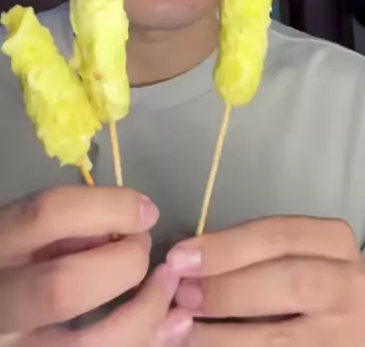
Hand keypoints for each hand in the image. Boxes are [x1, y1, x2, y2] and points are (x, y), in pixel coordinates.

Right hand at [0, 186, 192, 345]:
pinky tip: (163, 327)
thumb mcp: (27, 235)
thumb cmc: (16, 264)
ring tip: (169, 289)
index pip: (49, 215)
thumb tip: (125, 227)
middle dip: (123, 266)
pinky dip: (140, 342)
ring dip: (143, 316)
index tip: (147, 212)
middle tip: (147, 251)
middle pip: (63, 288)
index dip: (110, 208)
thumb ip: (66, 228)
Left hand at [167, 217, 364, 345]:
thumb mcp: (287, 257)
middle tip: (183, 295)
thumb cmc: (302, 287)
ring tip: (184, 329)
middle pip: (287, 281)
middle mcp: (355, 285)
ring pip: (278, 336)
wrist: (336, 334)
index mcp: (337, 242)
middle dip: (227, 288)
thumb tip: (187, 258)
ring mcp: (350, 333)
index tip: (180, 257)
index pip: (279, 235)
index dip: (226, 246)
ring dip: (221, 334)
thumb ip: (249, 255)